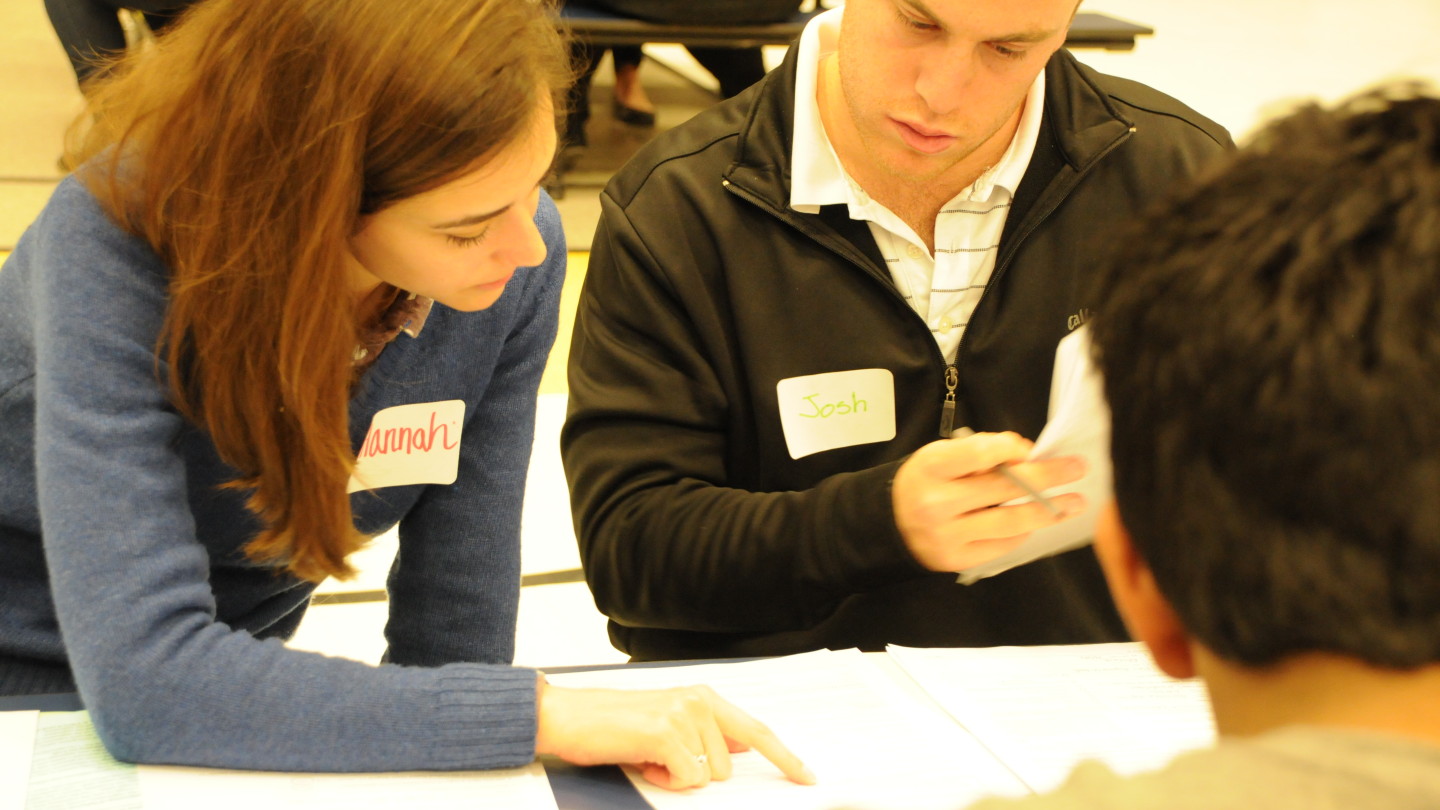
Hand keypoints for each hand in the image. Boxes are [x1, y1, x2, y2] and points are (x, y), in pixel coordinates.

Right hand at [535, 681, 816, 789]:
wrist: (568, 717)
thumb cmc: (614, 727)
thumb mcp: (669, 724)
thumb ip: (707, 735)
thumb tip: (742, 751)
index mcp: (703, 696)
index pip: (756, 730)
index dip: (784, 756)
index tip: (807, 776)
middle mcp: (699, 700)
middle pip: (728, 766)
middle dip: (695, 774)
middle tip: (659, 759)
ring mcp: (684, 713)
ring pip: (708, 775)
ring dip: (676, 777)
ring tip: (647, 757)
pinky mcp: (667, 732)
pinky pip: (688, 779)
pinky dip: (664, 781)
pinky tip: (643, 762)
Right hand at [892, 430, 1085, 571]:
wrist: (890, 524)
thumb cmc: (925, 483)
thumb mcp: (940, 457)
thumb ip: (978, 451)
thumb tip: (1025, 455)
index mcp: (930, 467)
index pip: (979, 453)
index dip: (1011, 449)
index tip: (1032, 450)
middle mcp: (936, 503)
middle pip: (1003, 487)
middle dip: (1047, 477)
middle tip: (1078, 469)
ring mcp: (947, 535)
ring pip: (1009, 522)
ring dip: (1048, 511)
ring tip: (1074, 503)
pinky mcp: (956, 560)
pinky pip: (1002, 544)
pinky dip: (1022, 531)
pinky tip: (1036, 522)